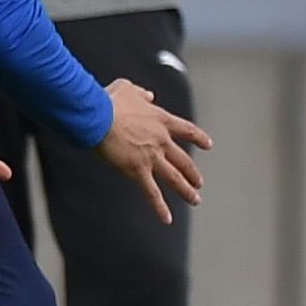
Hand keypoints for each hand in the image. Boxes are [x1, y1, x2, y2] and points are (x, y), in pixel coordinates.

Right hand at [97, 77, 212, 223]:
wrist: (98, 115)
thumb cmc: (108, 101)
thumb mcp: (127, 88)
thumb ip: (141, 93)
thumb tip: (149, 96)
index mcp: (161, 119)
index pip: (187, 130)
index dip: (199, 138)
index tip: (208, 145)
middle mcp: (161, 140)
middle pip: (183, 159)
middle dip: (192, 172)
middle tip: (199, 182)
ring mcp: (151, 157)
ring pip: (174, 178)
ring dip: (186, 190)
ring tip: (194, 199)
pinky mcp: (137, 170)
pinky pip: (151, 193)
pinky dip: (159, 207)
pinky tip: (166, 218)